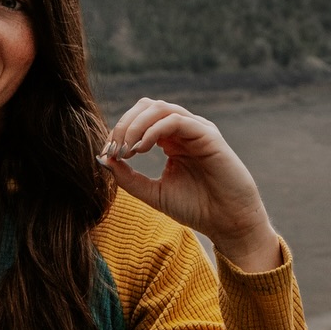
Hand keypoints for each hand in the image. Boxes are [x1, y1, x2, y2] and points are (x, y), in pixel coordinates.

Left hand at [99, 98, 281, 271]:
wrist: (228, 222)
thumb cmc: (196, 208)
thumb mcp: (153, 192)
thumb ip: (128, 177)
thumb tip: (102, 159)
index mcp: (170, 140)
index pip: (138, 120)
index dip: (118, 132)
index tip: (106, 154)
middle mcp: (183, 130)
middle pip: (146, 107)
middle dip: (124, 124)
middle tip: (114, 149)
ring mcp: (196, 129)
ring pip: (160, 108)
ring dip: (136, 125)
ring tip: (126, 149)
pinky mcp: (208, 135)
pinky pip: (176, 120)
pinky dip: (154, 130)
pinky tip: (142, 148)